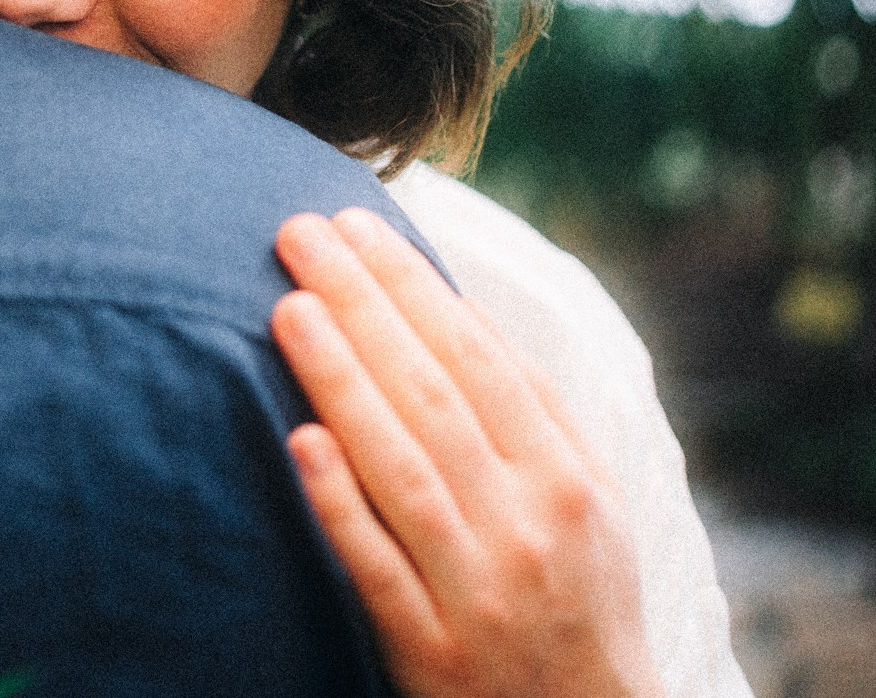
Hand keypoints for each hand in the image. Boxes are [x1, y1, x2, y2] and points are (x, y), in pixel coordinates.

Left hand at [270, 208, 663, 697]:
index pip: (479, 360)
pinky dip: (341, 504)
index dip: (413, 287)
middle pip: (432, 397)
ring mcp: (478, 590)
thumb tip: (459, 308)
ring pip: (402, 470)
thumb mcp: (587, 500)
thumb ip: (532, 411)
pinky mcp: (430, 651)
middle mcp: (527, 527)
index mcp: (567, 478)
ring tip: (288, 308)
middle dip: (363, 305)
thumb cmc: (577, 594)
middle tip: (298, 232)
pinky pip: (377, 567)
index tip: (356, 223)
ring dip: (342, 382)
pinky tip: (300, 441)